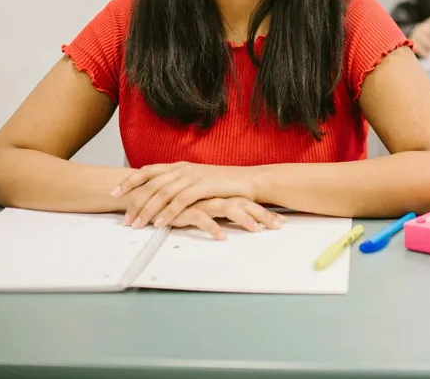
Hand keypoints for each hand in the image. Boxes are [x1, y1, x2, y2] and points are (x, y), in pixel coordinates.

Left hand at [112, 162, 257, 228]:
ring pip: (163, 192)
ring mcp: (193, 176)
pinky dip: (169, 212)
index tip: (114, 193)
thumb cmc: (224, 185)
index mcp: (179, 166)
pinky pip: (181, 200)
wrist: (249, 180)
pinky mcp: (204, 186)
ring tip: (138, 224)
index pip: (148, 171)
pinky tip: (160, 223)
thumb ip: (179, 186)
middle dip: (134, 200)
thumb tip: (160, 198)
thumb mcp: (197, 182)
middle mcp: (183, 169)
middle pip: (151, 183)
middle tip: (124, 218)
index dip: (130, 181)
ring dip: (148, 209)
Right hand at [170, 197, 285, 239]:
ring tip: (257, 230)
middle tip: (279, 226)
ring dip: (243, 219)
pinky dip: (213, 227)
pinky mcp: (186, 209)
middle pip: (243, 203)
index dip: (263, 211)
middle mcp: (213, 196)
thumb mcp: (200, 205)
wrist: (149, 193)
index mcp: (218, 195)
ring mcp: (201, 201)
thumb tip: (234, 219)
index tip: (280, 221)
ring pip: (227, 208)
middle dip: (262, 215)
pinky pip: (202, 218)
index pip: (246, 201)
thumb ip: (216, 210)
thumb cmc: (175, 203)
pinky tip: (222, 237)